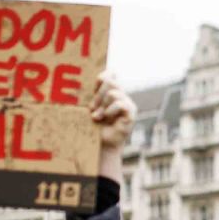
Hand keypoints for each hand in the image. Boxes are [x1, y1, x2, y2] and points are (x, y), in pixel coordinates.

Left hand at [90, 70, 135, 184]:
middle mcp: (122, 95)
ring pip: (113, 93)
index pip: (110, 73)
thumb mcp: (90, 106)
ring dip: (102, 106)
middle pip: (111, 81)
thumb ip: (91, 93)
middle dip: (97, 95)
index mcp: (112, 91)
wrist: (101, 145)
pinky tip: (105, 118)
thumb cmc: (93, 127)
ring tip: (97, 117)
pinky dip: (110, 111)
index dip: (100, 80)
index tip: (92, 92)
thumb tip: (87, 79)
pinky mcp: (131, 113)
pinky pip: (120, 104)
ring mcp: (128, 103)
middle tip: (91, 109)